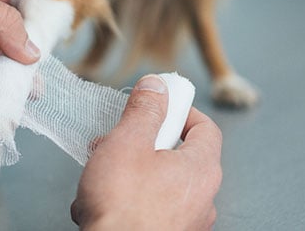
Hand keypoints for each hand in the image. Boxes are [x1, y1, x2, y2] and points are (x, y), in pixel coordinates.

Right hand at [71, 75, 222, 229]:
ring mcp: (185, 222)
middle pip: (177, 154)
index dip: (181, 110)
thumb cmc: (123, 207)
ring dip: (127, 171)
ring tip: (101, 174)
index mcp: (201, 169)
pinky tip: (99, 201)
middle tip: (118, 140)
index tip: (158, 103)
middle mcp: (201, 198)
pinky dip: (124, 199)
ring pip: (157, 181)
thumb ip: (145, 110)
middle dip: (141, 142)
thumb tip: (157, 86)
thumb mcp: (128, 142)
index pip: (206, 127)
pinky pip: (147, 207)